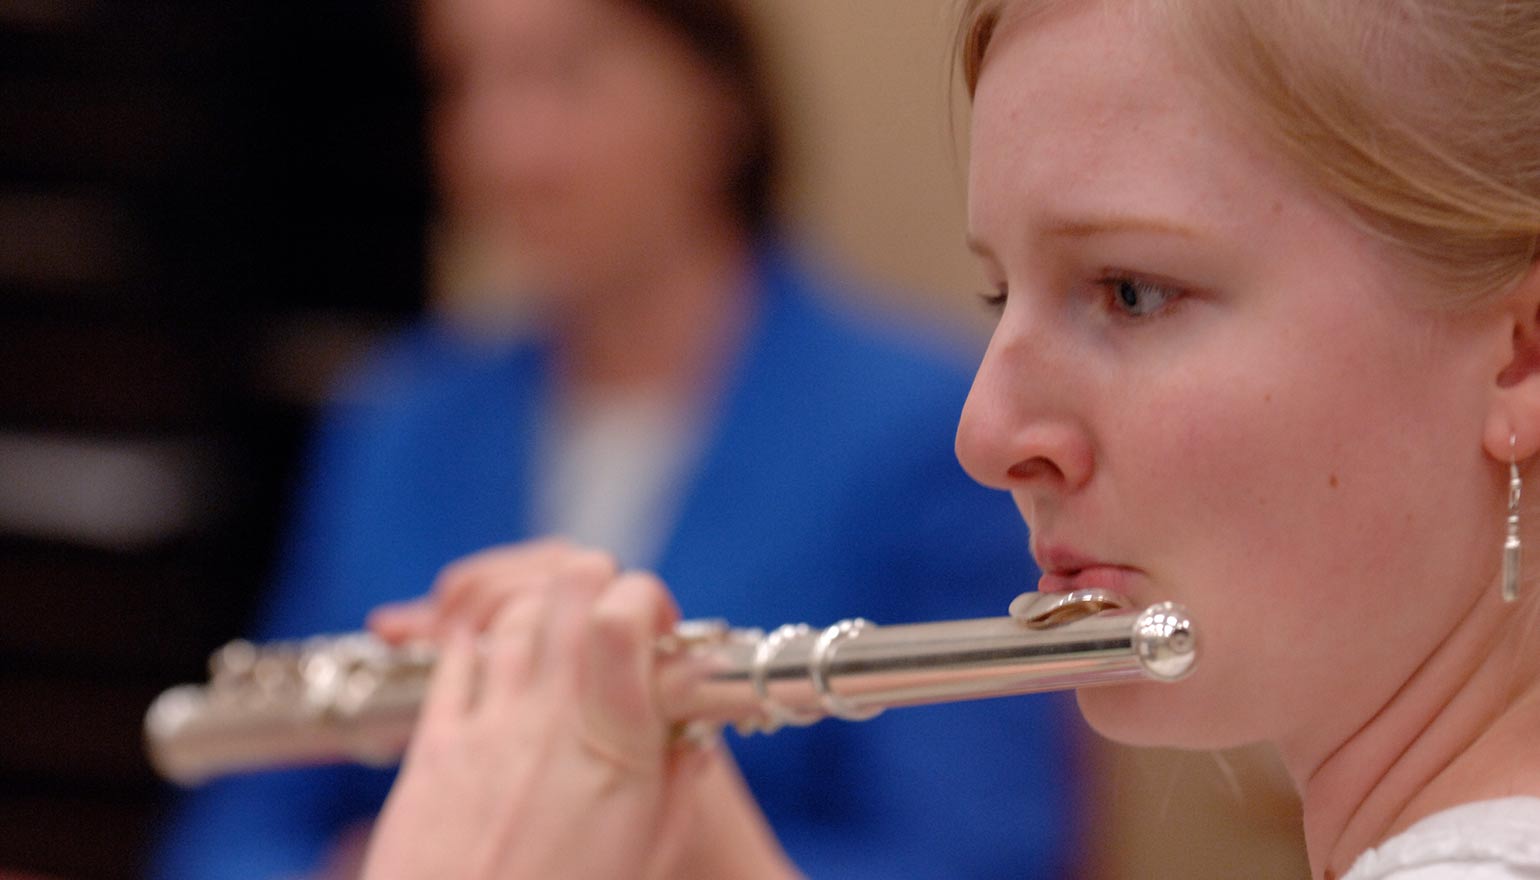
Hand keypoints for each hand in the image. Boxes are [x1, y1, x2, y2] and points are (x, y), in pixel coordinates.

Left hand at [360, 542, 796, 879]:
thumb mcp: (646, 855)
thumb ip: (676, 787)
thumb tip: (692, 738)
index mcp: (615, 748)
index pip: (622, 616)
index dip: (643, 597)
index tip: (654, 627)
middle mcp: (549, 721)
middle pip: (567, 588)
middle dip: (595, 583)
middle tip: (607, 621)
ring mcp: (487, 726)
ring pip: (512, 611)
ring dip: (542, 610)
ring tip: (557, 645)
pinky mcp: (434, 745)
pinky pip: (455, 657)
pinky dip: (479, 643)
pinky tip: (497, 661)